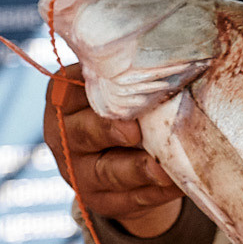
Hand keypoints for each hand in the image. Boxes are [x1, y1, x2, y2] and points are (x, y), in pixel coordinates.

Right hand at [42, 68, 185, 236]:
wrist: (122, 161)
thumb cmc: (124, 108)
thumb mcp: (117, 86)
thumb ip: (129, 71)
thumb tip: (169, 42)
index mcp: (64, 100)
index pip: (71, 92)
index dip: (97, 91)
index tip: (123, 88)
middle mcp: (64, 136)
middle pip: (84, 133)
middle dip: (109, 131)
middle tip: (134, 130)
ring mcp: (79, 173)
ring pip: (107, 171)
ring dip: (137, 169)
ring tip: (163, 168)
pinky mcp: (101, 201)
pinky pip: (129, 199)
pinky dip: (156, 193)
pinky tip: (178, 185)